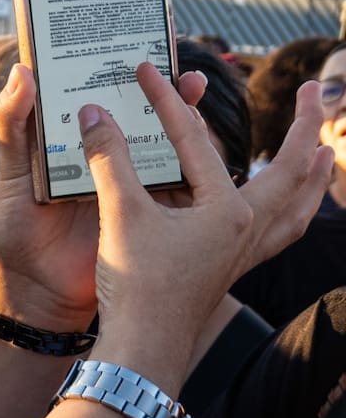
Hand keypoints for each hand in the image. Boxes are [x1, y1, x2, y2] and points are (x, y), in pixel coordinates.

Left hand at [0, 63, 207, 330]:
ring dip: (181, 116)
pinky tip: (200, 144)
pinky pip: (171, 180)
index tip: (132, 40)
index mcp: (68, 138)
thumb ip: (11, 123)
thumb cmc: (15, 227)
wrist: (35, 291)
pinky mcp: (144, 208)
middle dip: (160, 86)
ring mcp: (126, 181)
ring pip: (159, 140)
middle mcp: (101, 153)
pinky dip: (188, 162)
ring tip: (194, 89)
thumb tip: (24, 71)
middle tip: (177, 64)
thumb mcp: (11, 170)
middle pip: (136, 111)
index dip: (113, 66)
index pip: (94, 94)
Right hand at [81, 63, 330, 349]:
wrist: (143, 346)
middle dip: (306, 127)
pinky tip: (282, 207)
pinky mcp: (229, 267)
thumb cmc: (137, 284)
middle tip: (317, 90)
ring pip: (296, 208)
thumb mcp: (121, 213)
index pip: (195, 141)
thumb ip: (109, 159)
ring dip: (313, 176)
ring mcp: (242, 251)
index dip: (166, 102)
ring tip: (325, 152)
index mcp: (226, 210)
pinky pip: (279, 233)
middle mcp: (246, 228)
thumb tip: (95, 113)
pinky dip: (292, 212)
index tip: (148, 71)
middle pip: (291, 171)